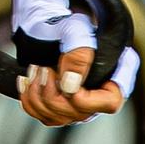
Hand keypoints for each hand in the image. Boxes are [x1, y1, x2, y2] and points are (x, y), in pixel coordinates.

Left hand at [9, 2, 138, 127]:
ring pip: (58, 117)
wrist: (45, 29)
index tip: (67, 86)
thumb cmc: (66, 26)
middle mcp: (100, 95)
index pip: (111, 102)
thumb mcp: (75, 30)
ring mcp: (80, 105)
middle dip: (54, 92)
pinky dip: (29, 99)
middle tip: (44, 68)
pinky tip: (28, 80)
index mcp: (115, 74)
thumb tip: (70, 86)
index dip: (88, 100)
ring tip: (36, 69)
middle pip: (78, 113)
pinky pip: (42, 115)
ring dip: (39, 93)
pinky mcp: (60, 109)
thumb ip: (78, 54)